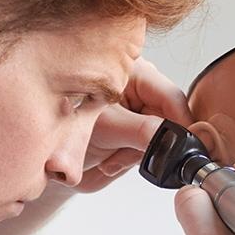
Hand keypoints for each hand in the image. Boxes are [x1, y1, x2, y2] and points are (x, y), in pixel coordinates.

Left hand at [75, 58, 191, 192]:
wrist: (49, 159)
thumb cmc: (64, 130)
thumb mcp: (106, 128)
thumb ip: (141, 131)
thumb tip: (171, 137)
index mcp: (133, 73)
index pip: (171, 96)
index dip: (181, 122)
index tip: (185, 144)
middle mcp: (140, 90)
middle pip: (170, 118)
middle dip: (154, 141)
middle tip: (128, 152)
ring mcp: (140, 113)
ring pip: (163, 138)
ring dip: (139, 154)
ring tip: (111, 157)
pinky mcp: (138, 134)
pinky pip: (152, 151)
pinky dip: (133, 161)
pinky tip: (111, 160)